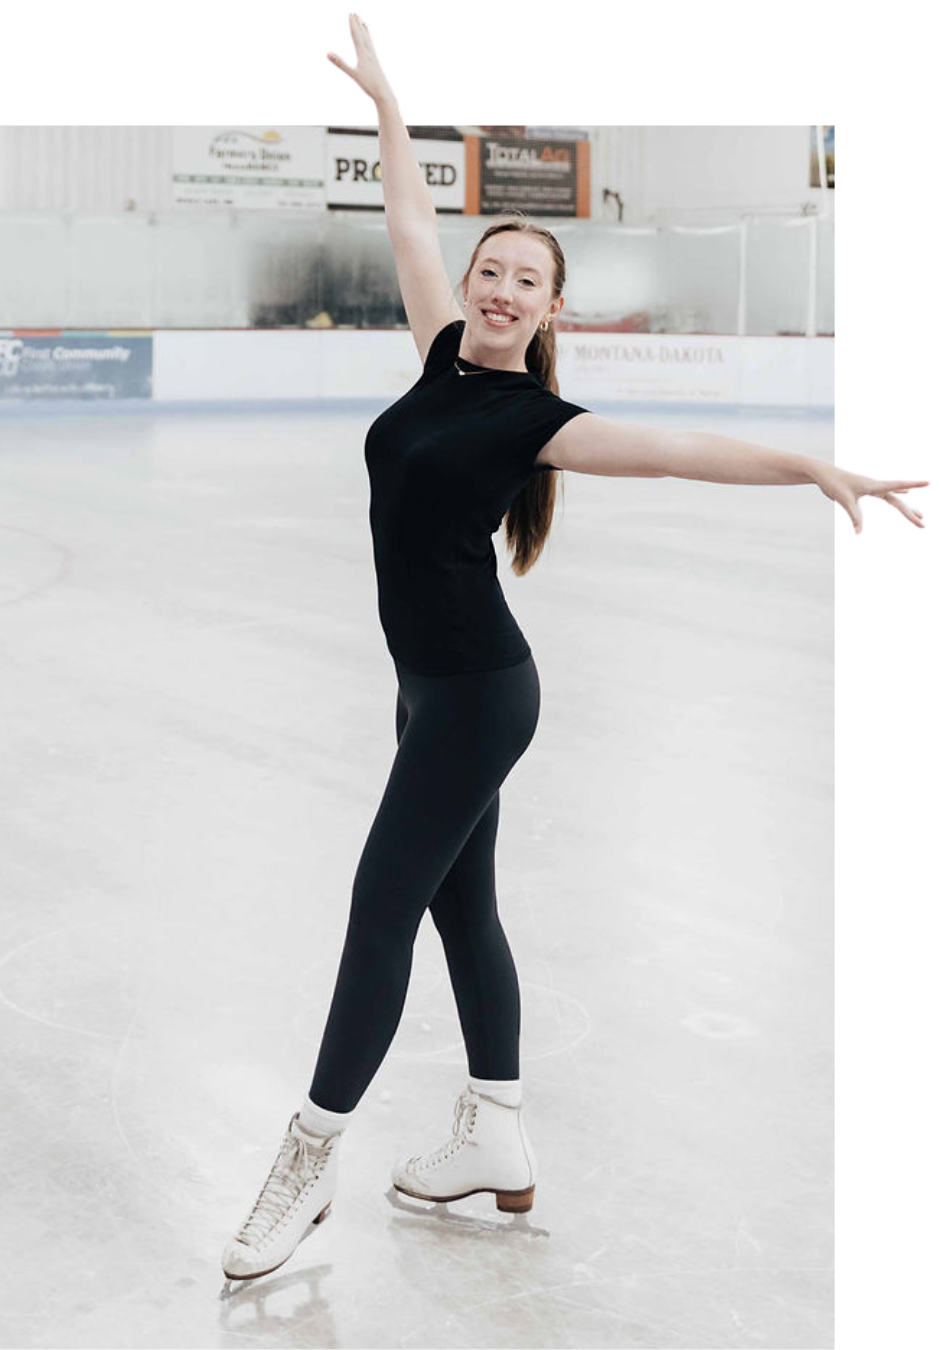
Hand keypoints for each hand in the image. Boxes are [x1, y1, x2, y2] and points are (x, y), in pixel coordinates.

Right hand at [325, 10, 395, 105]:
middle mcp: (369, 52)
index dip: (352, 23)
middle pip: (363, 34)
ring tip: (364, 22)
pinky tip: (370, 43)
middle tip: (355, 12)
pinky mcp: (378, 63)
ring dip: (365, 30)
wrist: (384, 94)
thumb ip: (339, 63)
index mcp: (362, 52)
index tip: (350, 12)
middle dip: (358, 23)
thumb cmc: (368, 84)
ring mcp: (374, 57)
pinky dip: (370, 41)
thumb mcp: (352, 74)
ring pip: (369, 39)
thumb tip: (326, 53)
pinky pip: (372, 47)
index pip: (356, 34)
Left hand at [815, 464, 930, 535]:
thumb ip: (855, 517)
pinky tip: (906, 495)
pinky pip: (888, 494)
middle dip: (911, 512)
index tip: (929, 482)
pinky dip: (900, 495)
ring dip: (908, 506)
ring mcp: (874, 486)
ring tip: (922, 514)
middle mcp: (876, 485)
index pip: (898, 486)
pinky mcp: (869, 488)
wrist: (824, 473)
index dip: (914, 485)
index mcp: (874, 486)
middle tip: (924, 523)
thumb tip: (859, 534)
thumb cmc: (834, 484)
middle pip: (898, 500)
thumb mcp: (845, 502)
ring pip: (895, 497)